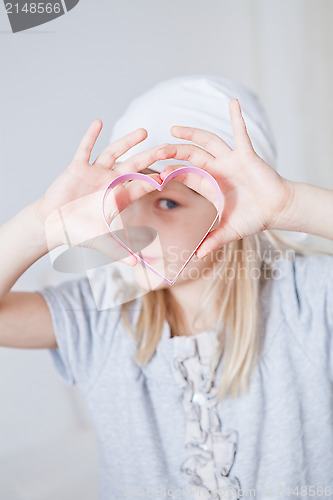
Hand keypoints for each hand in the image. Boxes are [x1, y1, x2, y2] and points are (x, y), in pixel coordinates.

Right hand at [36, 120, 162, 264]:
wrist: (55, 224)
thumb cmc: (79, 231)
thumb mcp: (101, 241)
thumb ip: (119, 251)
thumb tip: (138, 266)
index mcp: (119, 196)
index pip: (142, 185)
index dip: (156, 180)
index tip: (173, 175)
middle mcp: (111, 181)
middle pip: (134, 165)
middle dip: (151, 157)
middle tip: (169, 147)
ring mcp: (96, 172)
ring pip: (115, 153)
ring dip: (127, 142)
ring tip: (144, 132)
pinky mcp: (78, 167)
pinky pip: (85, 149)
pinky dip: (90, 137)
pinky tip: (99, 122)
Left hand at [155, 99, 294, 258]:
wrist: (276, 210)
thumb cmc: (253, 217)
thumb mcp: (229, 231)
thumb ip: (212, 241)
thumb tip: (196, 256)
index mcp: (209, 184)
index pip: (184, 174)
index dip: (170, 174)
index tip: (156, 176)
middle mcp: (216, 168)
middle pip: (190, 156)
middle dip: (174, 152)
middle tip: (156, 149)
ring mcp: (230, 160)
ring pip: (208, 142)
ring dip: (192, 133)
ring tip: (174, 128)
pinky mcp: (246, 155)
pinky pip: (241, 133)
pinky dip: (237, 118)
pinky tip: (232, 102)